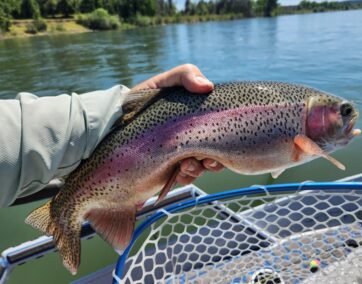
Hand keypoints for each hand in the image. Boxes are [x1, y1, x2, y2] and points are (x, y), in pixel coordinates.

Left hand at [132, 64, 223, 184]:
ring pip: (204, 165)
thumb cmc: (136, 104)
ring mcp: (180, 154)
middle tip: (207, 159)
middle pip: (215, 148)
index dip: (221, 131)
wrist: (109, 131)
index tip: (218, 136)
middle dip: (215, 156)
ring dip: (200, 167)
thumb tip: (208, 86)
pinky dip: (188, 176)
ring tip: (186, 165)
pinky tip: (179, 172)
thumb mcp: (160, 84)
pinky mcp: (170, 171)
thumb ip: (184, 75)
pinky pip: (188, 177)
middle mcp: (189, 135)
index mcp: (192, 116)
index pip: (216, 124)